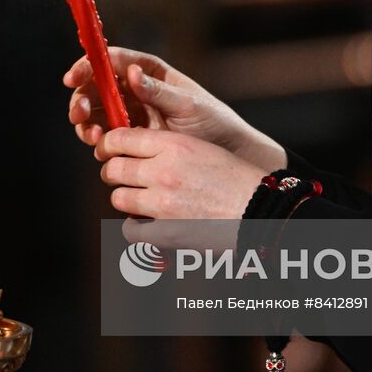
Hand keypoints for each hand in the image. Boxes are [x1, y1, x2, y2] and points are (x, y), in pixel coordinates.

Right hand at [63, 47, 286, 172]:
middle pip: (97, 86)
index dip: (89, 65)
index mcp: (150, 72)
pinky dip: (97, 139)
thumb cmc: (213, 122)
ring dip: (87, 121)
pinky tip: (101, 147)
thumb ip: (158, 91)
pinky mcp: (131, 137)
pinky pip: (106, 134)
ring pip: (96, 111)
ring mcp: (132, 114)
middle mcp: (136, 89)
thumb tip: (131, 72)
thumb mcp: (188, 105)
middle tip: (80, 114)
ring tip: (93, 136)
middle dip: (82, 98)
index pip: (112, 60)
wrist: (226, 154)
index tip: (75, 77)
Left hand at [96, 127, 267, 221]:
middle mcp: (164, 171)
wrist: (262, 211)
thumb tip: (138, 152)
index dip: (109, 145)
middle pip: (113, 169)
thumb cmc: (237, 179)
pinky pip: (130, 230)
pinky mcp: (166, 233)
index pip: (121, 138)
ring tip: (138, 201)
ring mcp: (163, 203)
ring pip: (119, 198)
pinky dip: (135, 228)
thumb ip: (170, 149)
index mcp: (174, 145)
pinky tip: (146, 225)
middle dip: (113, 172)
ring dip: (126, 199)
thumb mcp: (203, 150)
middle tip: (120, 178)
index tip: (110, 151)